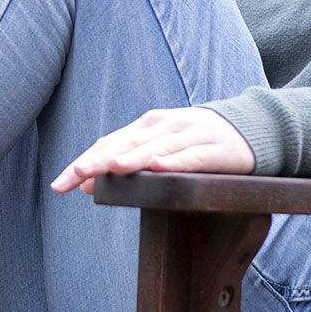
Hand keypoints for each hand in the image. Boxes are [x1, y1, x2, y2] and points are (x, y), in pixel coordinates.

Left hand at [51, 107, 254, 195]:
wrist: (251, 127)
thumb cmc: (196, 141)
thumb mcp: (158, 150)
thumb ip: (123, 162)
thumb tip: (84, 184)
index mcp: (147, 126)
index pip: (109, 145)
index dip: (84, 162)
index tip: (58, 185)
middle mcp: (166, 126)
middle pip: (127, 145)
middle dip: (99, 160)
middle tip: (74, 175)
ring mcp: (192, 135)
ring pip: (157, 148)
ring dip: (133, 158)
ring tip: (111, 168)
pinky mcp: (217, 149)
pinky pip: (193, 157)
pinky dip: (175, 161)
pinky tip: (158, 167)